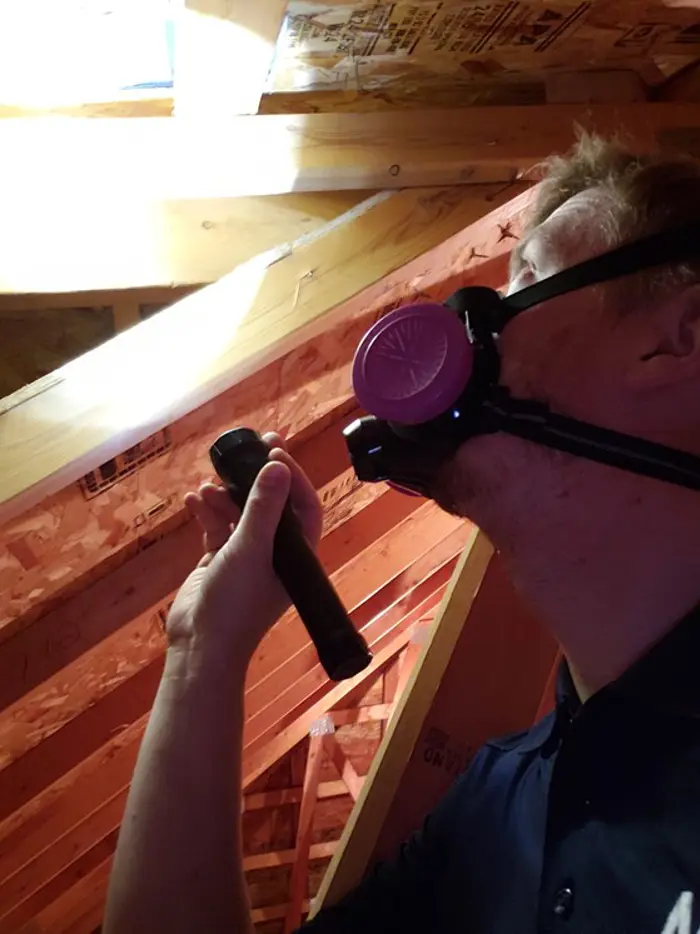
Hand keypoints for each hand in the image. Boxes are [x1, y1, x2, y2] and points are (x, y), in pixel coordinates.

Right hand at [165, 432, 322, 670]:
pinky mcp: (220, 559)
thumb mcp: (250, 549)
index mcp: (296, 553)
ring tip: (207, 484)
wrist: (200, 645)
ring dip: (225, 495)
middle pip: (272, 503)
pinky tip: (193, 499)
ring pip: (240, 511)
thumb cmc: (235, 602)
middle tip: (249, 446)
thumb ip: (264, 508)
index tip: (275, 450)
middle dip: (259, 476)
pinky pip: (217, 526)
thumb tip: (278, 466)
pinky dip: (207, 511)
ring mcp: (247, 554)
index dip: (292, 475)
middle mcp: (276, 551)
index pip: (303, 505)